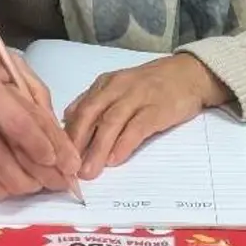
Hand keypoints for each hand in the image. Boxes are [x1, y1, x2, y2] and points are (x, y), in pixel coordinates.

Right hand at [0, 25, 80, 199]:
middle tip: (52, 184)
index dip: (41, 146)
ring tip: (30, 187)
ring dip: (8, 184)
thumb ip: (33, 94)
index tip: (62, 162)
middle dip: (29, 176)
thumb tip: (54, 134)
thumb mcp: (8, 61)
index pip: (16, 122)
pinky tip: (1, 183)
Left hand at [63, 54, 231, 179]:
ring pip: (111, 122)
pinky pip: (137, 127)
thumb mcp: (119, 87)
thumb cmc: (151, 85)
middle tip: (68, 167)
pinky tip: (115, 160)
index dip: (67, 133)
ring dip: (97, 148)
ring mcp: (138, 97)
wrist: (189, 74)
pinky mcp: (157, 108)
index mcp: (105, 84)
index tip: (57, 155)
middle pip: (91, 114)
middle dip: (77, 141)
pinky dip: (124, 144)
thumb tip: (68, 123)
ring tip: (88, 171)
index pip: (80, 108)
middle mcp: (117, 88)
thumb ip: (95, 103)